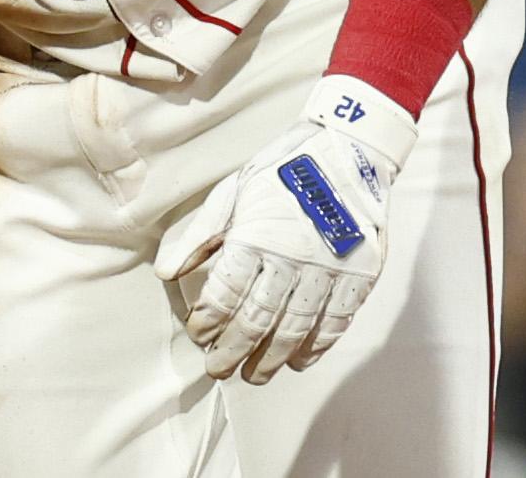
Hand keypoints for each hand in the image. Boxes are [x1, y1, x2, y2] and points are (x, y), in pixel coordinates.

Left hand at [157, 75, 416, 381]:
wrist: (347, 150)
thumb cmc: (281, 171)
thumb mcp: (232, 192)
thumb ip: (199, 236)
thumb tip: (165, 272)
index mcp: (255, 237)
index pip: (225, 294)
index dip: (209, 321)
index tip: (199, 335)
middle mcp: (292, 259)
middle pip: (258, 319)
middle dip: (234, 350)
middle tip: (218, 369)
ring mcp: (330, 271)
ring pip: (296, 329)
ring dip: (272, 357)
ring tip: (254, 374)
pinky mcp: (360, 276)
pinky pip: (335, 323)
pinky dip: (316, 347)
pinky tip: (298, 360)